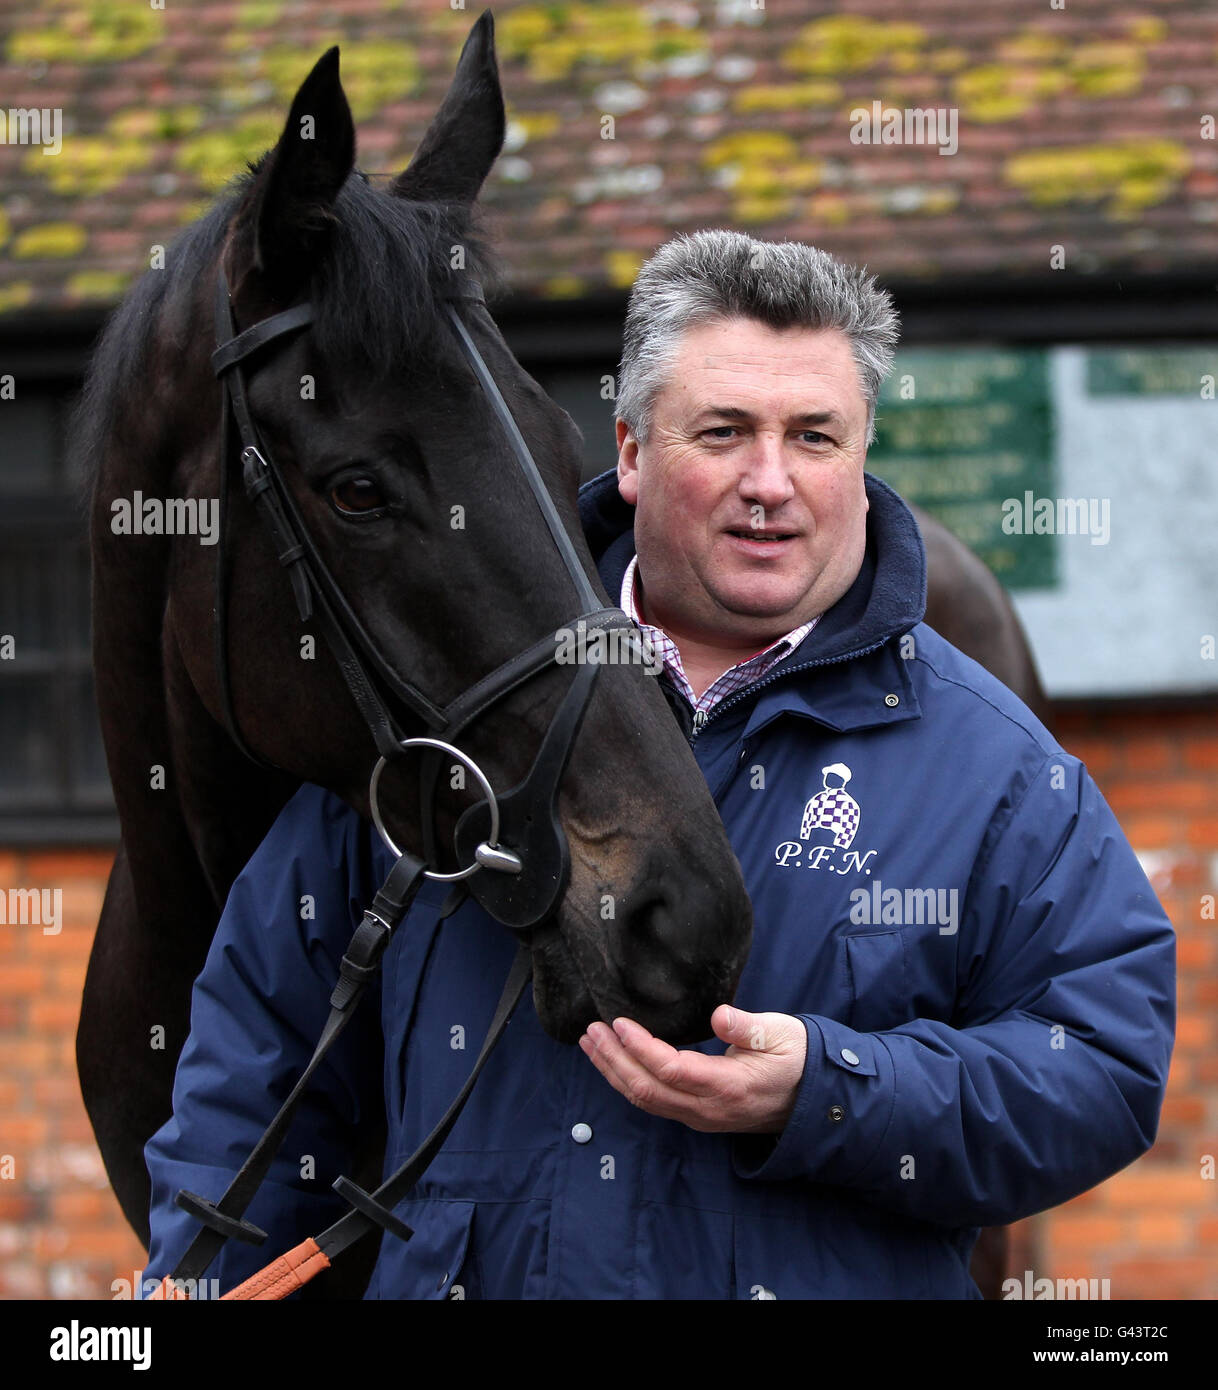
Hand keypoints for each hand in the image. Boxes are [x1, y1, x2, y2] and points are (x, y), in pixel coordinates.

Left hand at [578, 1005, 806, 1133]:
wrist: (812, 1099)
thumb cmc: (795, 1058)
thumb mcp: (781, 1034)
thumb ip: (748, 1027)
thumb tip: (718, 1015)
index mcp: (728, 1087)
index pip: (671, 1071)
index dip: (641, 1048)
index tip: (619, 1023)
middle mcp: (707, 1109)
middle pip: (647, 1090)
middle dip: (614, 1060)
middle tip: (592, 1031)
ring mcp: (700, 1117)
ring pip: (645, 1100)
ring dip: (613, 1072)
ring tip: (590, 1044)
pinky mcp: (696, 1115)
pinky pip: (653, 1102)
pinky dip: (627, 1081)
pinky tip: (613, 1062)